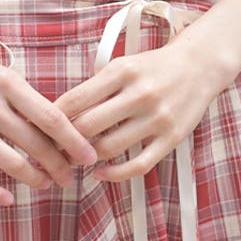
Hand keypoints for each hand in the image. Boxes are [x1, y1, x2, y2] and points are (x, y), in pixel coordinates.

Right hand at [0, 42, 98, 205]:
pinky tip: (9, 197)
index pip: (50, 117)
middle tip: (70, 177)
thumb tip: (59, 126)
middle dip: (59, 166)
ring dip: (35, 179)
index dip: (75, 141)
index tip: (89, 156)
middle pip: (36, 144)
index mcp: (5, 82)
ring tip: (46, 183)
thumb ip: (23, 98)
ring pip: (12, 164)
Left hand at [52, 40, 220, 182]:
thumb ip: (97, 87)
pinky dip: (115, 174)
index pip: (77, 99)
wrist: (198, 66)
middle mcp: (139, 93)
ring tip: (75, 159)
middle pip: (89, 126)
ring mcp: (157, 117)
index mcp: (122, 71)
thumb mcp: (123, 66)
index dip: (55, 118)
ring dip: (87, 158)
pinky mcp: (172, 139)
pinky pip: (138, 165)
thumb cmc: (152, 67)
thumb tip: (61, 114)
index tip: (42, 128)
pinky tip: (100, 173)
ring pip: (110, 148)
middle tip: (53, 149)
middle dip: (65, 142)